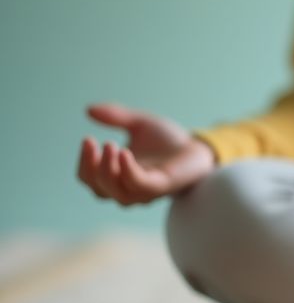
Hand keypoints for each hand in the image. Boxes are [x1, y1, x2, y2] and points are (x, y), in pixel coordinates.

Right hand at [77, 102, 215, 205]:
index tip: (88, 139)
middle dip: (92, 167)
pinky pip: (140, 186)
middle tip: (96, 142)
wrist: (199, 146)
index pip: (89, 178)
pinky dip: (128, 172)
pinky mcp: (162, 186)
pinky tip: (124, 153)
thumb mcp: (139, 124)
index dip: (84, 162)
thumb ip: (116, 117)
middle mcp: (128, 188)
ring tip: (109, 145)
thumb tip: (88, 109)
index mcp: (118, 176)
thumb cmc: (169, 140)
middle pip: (99, 189)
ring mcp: (145, 191)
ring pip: (115, 192)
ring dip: (107, 171)